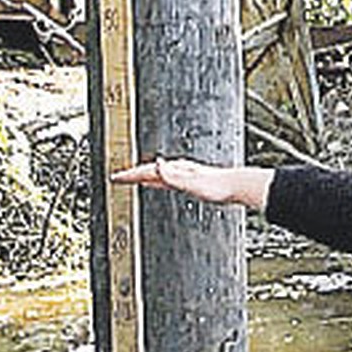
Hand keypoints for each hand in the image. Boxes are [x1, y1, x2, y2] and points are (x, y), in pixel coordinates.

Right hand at [110, 158, 272, 208]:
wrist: (234, 186)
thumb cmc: (217, 187)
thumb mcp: (191, 183)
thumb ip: (173, 175)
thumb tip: (157, 164)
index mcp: (176, 169)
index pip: (147, 170)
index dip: (131, 174)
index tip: (116, 177)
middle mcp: (179, 168)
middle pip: (150, 169)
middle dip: (133, 173)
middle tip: (119, 177)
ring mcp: (185, 173)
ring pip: (158, 172)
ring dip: (144, 175)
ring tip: (134, 178)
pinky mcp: (191, 179)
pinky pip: (167, 177)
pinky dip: (158, 178)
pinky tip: (160, 181)